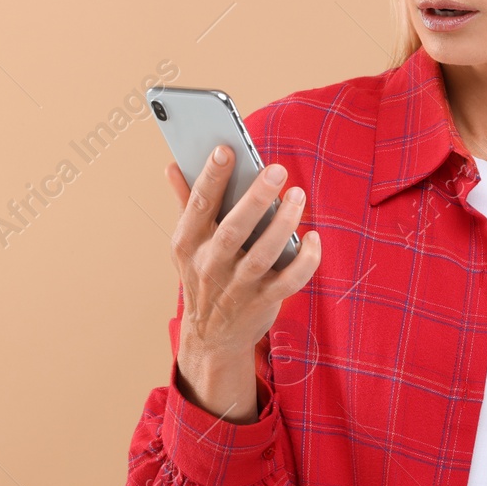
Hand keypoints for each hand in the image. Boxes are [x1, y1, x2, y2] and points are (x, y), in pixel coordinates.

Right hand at [166, 146, 321, 420]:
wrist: (211, 337)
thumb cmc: (203, 275)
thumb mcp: (187, 244)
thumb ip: (186, 203)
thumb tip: (172, 166)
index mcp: (188, 243)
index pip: (198, 205)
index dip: (211, 176)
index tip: (226, 148)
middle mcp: (210, 264)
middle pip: (234, 229)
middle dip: (255, 198)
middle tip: (277, 169)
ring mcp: (237, 286)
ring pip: (263, 254)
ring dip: (284, 223)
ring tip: (298, 195)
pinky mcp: (263, 301)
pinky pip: (289, 280)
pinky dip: (305, 260)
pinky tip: (313, 237)